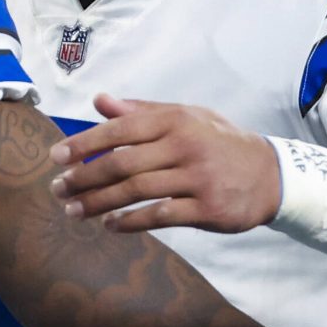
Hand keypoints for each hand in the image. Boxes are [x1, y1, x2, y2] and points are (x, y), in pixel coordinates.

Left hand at [47, 94, 281, 232]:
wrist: (271, 175)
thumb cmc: (219, 143)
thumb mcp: (186, 117)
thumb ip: (141, 111)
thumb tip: (100, 101)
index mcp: (175, 120)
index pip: (119, 130)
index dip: (84, 144)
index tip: (55, 157)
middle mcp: (185, 146)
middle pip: (122, 163)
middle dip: (83, 177)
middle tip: (58, 189)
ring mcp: (197, 178)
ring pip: (135, 191)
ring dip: (99, 202)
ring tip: (74, 211)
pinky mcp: (207, 208)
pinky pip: (159, 216)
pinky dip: (129, 222)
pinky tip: (109, 225)